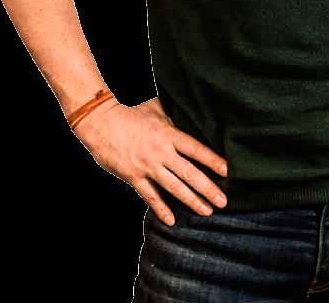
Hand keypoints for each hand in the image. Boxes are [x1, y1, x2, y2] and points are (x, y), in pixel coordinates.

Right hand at [73, 95, 227, 225]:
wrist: (101, 121)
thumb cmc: (129, 111)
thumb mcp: (154, 108)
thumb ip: (170, 118)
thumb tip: (184, 117)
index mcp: (168, 133)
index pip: (196, 149)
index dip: (212, 160)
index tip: (227, 171)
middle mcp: (161, 151)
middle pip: (189, 172)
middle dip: (208, 188)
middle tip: (223, 201)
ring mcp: (147, 165)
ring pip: (174, 187)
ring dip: (191, 200)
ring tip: (206, 211)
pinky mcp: (133, 176)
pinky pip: (150, 195)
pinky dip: (161, 208)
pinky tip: (171, 220)